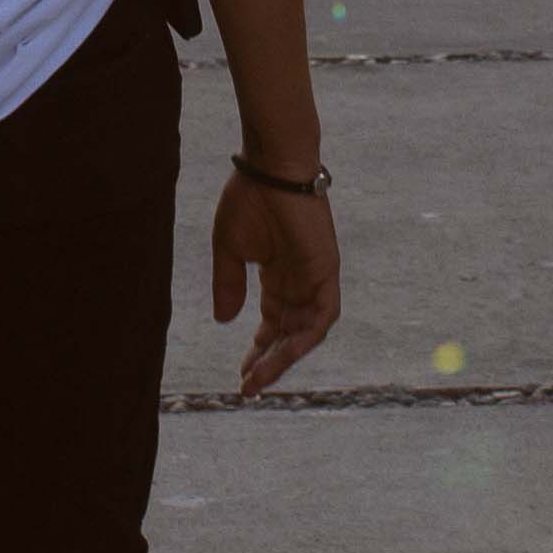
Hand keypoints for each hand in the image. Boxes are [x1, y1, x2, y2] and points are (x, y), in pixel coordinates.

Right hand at [209, 165, 341, 394]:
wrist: (271, 166)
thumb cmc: (248, 198)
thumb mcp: (229, 249)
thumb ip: (229, 284)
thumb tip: (225, 321)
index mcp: (277, 274)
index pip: (273, 323)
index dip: (259, 350)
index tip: (242, 374)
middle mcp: (299, 281)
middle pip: (289, 333)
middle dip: (270, 361)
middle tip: (249, 387)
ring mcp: (315, 277)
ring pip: (306, 330)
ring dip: (285, 356)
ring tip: (260, 377)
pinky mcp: (327, 270)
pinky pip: (324, 314)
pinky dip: (307, 336)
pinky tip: (285, 353)